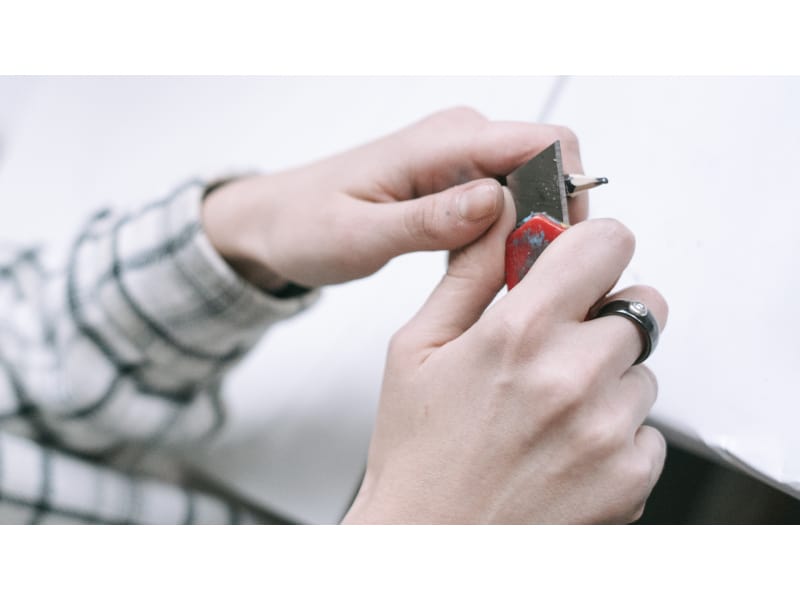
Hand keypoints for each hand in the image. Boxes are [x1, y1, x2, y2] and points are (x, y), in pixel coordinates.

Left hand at [202, 107, 587, 289]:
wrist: (276, 221)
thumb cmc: (305, 225)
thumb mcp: (359, 235)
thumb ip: (427, 221)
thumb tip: (494, 200)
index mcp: (441, 141)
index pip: (544, 143)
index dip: (567, 195)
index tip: (553, 252)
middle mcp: (460, 139)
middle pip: (548, 167)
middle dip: (553, 222)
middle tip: (526, 279)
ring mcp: (459, 160)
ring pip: (532, 190)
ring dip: (530, 234)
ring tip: (502, 282)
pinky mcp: (455, 182)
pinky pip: (507, 204)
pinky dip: (509, 238)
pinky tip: (485, 272)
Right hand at [343, 189, 668, 523]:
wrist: (429, 543)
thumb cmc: (418, 452)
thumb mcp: (418, 347)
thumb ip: (470, 274)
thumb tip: (504, 218)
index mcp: (518, 333)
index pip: (606, 243)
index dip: (592, 247)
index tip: (580, 262)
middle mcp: (572, 377)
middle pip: (642, 304)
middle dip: (604, 315)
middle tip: (560, 345)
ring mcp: (607, 430)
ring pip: (644, 369)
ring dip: (608, 379)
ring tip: (551, 410)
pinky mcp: (630, 476)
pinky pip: (648, 428)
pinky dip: (615, 432)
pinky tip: (564, 447)